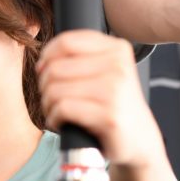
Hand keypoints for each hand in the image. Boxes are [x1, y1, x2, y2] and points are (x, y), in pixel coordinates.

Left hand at [36, 30, 164, 167]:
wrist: (138, 138)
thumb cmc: (112, 104)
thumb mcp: (103, 72)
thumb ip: (77, 58)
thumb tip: (41, 64)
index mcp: (117, 49)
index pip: (66, 42)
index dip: (47, 57)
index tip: (45, 72)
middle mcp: (118, 65)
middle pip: (55, 68)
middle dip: (45, 86)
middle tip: (53, 99)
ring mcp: (115, 90)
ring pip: (55, 89)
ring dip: (48, 105)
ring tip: (57, 112)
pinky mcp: (108, 115)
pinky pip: (63, 109)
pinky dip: (54, 119)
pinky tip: (62, 123)